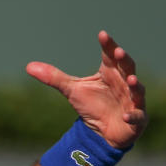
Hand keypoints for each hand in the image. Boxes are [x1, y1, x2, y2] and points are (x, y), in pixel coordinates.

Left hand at [26, 31, 146, 148]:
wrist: (102, 131)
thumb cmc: (91, 105)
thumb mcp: (71, 90)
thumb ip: (54, 77)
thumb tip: (28, 66)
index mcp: (109, 73)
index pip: (109, 56)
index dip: (108, 45)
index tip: (102, 34)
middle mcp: (123, 83)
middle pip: (127, 68)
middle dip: (124, 60)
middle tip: (118, 52)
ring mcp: (132, 100)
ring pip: (137, 90)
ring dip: (135, 85)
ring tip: (131, 79)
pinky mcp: (136, 119)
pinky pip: (137, 116)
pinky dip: (133, 115)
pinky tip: (126, 115)